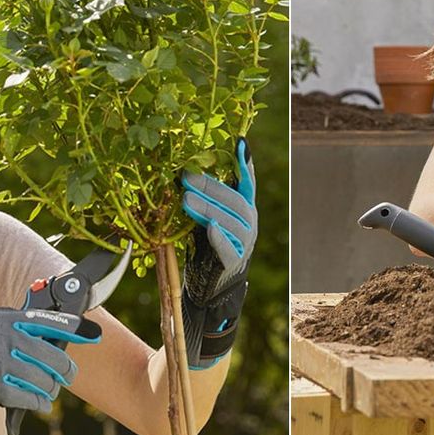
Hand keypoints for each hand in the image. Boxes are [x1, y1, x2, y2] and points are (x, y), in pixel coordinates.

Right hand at [0, 307, 100, 429]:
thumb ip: (5, 320)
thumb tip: (29, 324)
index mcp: (7, 318)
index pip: (52, 323)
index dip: (76, 330)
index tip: (93, 334)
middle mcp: (9, 340)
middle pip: (54, 356)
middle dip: (65, 366)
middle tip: (66, 372)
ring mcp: (2, 365)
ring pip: (44, 380)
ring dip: (50, 386)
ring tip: (48, 388)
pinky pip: (27, 398)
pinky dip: (36, 401)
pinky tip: (37, 401)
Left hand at [180, 138, 256, 367]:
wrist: (209, 291)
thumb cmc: (205, 248)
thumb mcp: (204, 217)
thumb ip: (203, 197)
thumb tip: (184, 168)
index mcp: (244, 208)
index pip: (248, 182)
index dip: (245, 164)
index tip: (240, 143)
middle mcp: (249, 223)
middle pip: (234, 199)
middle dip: (210, 186)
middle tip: (186, 176)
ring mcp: (245, 243)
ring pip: (230, 221)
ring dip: (208, 208)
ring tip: (186, 199)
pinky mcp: (235, 263)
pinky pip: (229, 248)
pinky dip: (219, 237)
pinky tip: (208, 227)